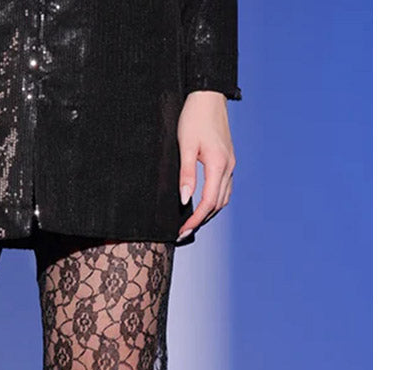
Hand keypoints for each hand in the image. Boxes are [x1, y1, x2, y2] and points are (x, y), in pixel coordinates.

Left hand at [175, 91, 235, 241]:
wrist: (208, 96)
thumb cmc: (194, 117)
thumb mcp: (185, 146)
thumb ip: (186, 174)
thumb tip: (185, 199)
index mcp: (219, 165)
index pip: (208, 202)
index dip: (195, 219)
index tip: (182, 230)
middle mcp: (229, 167)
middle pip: (218, 204)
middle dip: (201, 220)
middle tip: (183, 231)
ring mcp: (231, 163)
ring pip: (223, 198)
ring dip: (209, 212)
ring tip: (191, 221)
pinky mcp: (228, 159)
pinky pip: (224, 187)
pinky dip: (214, 200)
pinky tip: (202, 204)